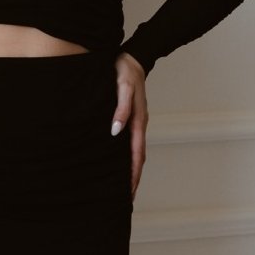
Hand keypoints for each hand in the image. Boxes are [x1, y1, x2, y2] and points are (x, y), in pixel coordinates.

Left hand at [112, 52, 147, 200]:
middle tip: (125, 197)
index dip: (133, 173)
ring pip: (133, 151)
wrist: (131, 57)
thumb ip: (120, 109)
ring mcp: (135, 122)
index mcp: (138, 120)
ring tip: (122, 185)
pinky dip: (125, 155)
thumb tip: (115, 131)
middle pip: (137, 157)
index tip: (129, 191)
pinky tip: (116, 161)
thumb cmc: (125, 71)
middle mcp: (138, 124)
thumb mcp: (122, 87)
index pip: (137, 153)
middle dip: (133, 178)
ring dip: (129, 168)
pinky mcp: (129, 118)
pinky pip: (128, 142)